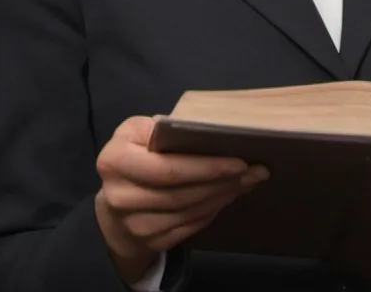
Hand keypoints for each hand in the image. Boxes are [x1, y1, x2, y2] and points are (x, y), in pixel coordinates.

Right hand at [94, 115, 268, 282]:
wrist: (115, 201)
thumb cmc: (136, 153)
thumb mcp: (140, 131)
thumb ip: (166, 128)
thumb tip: (212, 129)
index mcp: (115, 160)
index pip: (168, 168)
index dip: (206, 166)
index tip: (240, 160)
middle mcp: (119, 196)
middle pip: (182, 192)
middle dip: (223, 180)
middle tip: (256, 170)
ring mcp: (133, 224)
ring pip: (189, 211)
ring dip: (223, 195)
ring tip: (249, 180)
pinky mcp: (148, 242)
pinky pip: (189, 226)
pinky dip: (213, 210)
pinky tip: (229, 195)